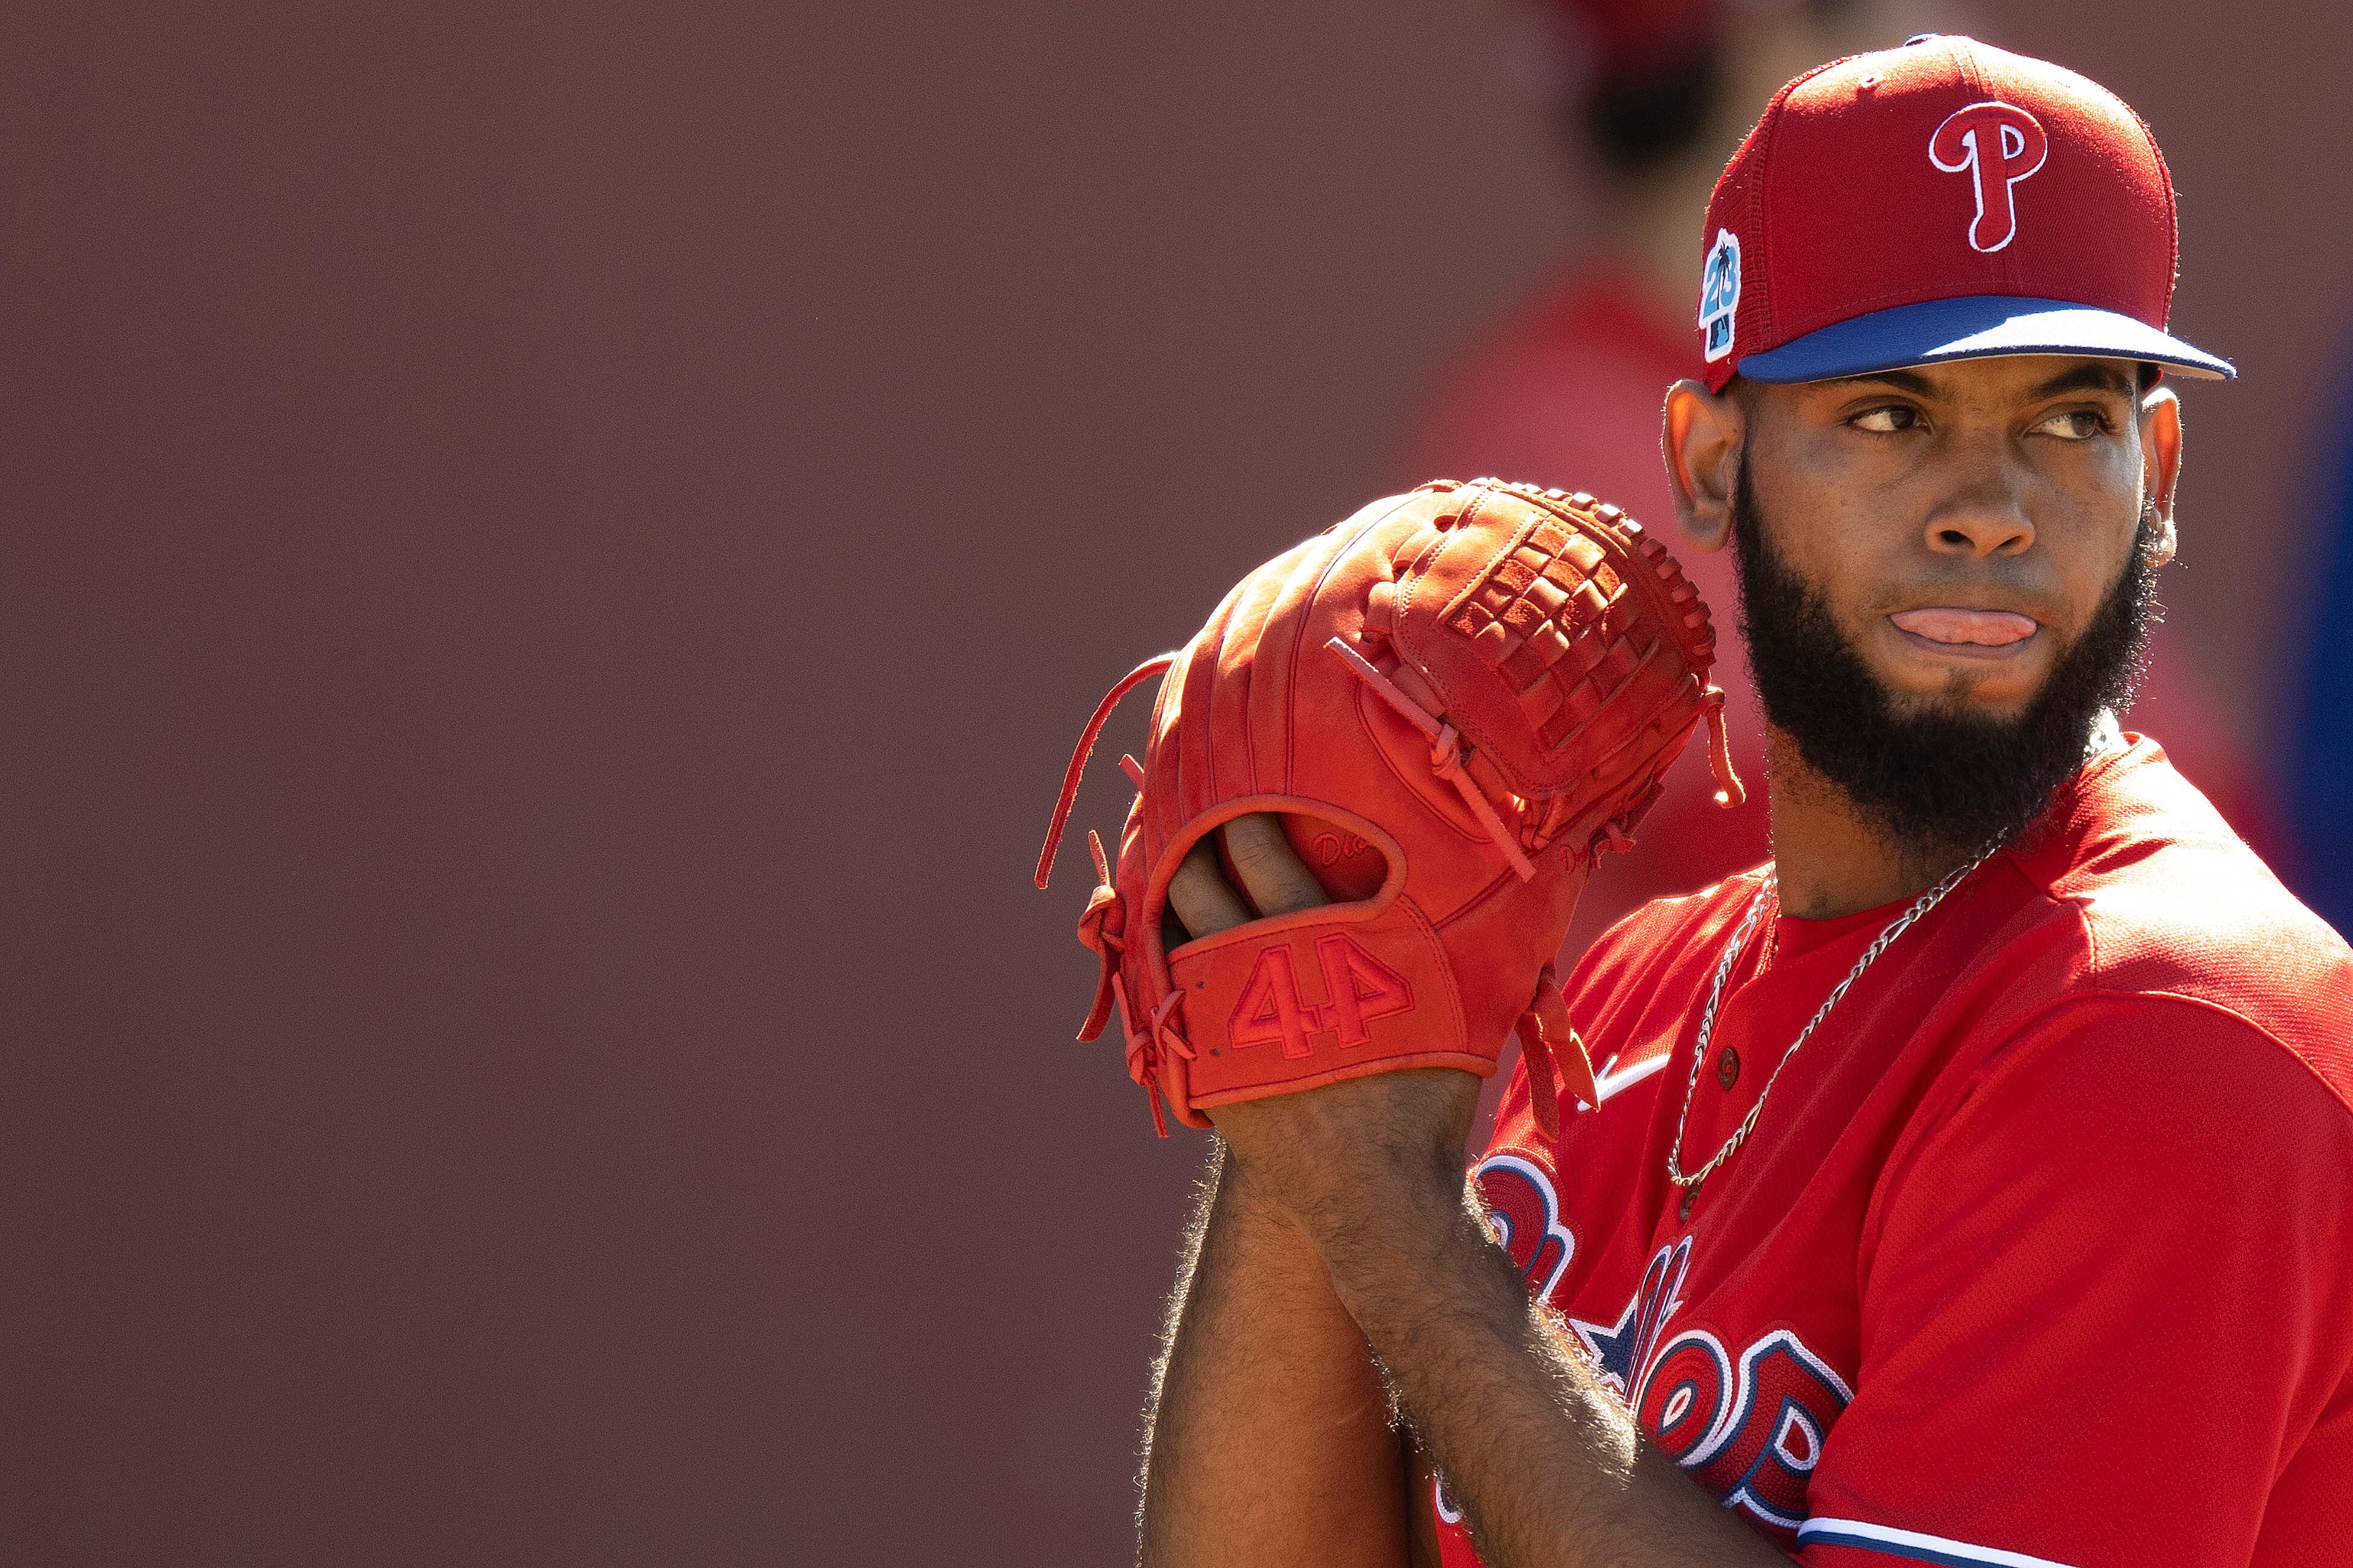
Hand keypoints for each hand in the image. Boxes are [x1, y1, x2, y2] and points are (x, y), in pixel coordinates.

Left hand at [1166, 815, 1482, 1241]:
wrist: (1378, 1198)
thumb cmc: (1428, 1097)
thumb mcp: (1468, 1002)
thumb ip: (1485, 929)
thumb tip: (1548, 866)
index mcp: (1321, 942)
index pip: (1262, 848)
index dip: (1246, 810)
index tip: (1243, 786)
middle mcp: (1259, 969)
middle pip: (1202, 880)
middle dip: (1194, 841)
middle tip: (1194, 813)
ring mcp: (1222, 1018)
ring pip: (1174, 930)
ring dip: (1173, 894)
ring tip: (1177, 867)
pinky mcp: (1201, 1060)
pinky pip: (1164, 989)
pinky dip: (1164, 955)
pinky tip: (1170, 938)